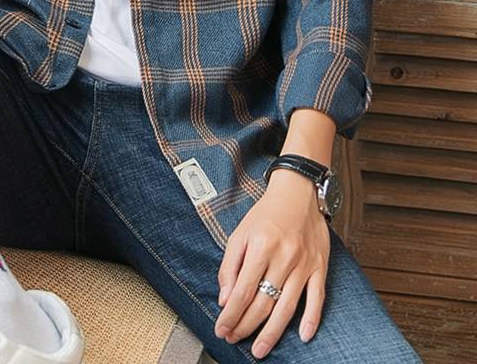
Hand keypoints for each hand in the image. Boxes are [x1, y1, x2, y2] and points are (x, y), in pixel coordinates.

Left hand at [213, 169, 330, 358]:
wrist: (297, 193)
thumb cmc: (266, 214)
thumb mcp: (240, 234)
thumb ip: (230, 266)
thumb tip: (225, 299)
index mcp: (260, 247)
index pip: (243, 291)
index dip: (231, 314)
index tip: (221, 329)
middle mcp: (283, 257)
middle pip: (263, 302)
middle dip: (246, 326)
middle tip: (234, 340)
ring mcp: (304, 264)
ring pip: (287, 306)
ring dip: (272, 332)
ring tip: (259, 349)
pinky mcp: (320, 267)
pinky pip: (317, 297)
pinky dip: (311, 319)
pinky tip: (303, 336)